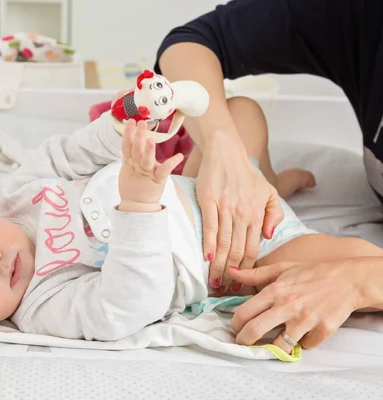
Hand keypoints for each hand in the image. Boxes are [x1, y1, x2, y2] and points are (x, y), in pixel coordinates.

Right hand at [118, 120, 182, 211]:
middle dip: (138, 137)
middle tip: (141, 123)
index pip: (127, 146)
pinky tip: (179, 156)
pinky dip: (171, 164)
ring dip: (148, 149)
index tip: (131, 122)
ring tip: (151, 139)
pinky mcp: (156, 180)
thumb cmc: (135, 185)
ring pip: (145, 159)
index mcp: (129, 162)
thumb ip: (130, 154)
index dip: (127, 134)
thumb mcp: (128, 169)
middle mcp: (138, 165)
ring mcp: (146, 172)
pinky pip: (163, 171)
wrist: (137, 204)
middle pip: (136, 150)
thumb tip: (133, 138)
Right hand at [196, 134, 283, 291]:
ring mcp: (225, 208)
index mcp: (257, 215)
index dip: (247, 270)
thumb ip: (273, 215)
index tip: (241, 286)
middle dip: (232, 274)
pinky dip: (208, 243)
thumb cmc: (246, 175)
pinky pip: (209, 227)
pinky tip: (205, 258)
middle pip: (237, 251)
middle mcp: (242, 214)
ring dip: (218, 265)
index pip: (252, 249)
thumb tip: (269, 236)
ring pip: (223, 243)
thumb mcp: (269, 192)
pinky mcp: (209, 201)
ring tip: (214, 282)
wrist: (227, 153)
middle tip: (225, 291)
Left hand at [228, 261, 362, 352]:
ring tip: (269, 345)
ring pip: (279, 345)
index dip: (235, 324)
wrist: (348, 280)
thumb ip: (255, 274)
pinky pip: (305, 345)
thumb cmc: (312, 273)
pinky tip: (302, 335)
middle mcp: (287, 306)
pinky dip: (302, 343)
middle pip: (255, 330)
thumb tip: (231, 271)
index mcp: (275, 291)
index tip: (235, 328)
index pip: (244, 312)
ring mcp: (305, 319)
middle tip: (243, 344)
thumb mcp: (282, 268)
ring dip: (272, 348)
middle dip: (244, 341)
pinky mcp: (323, 330)